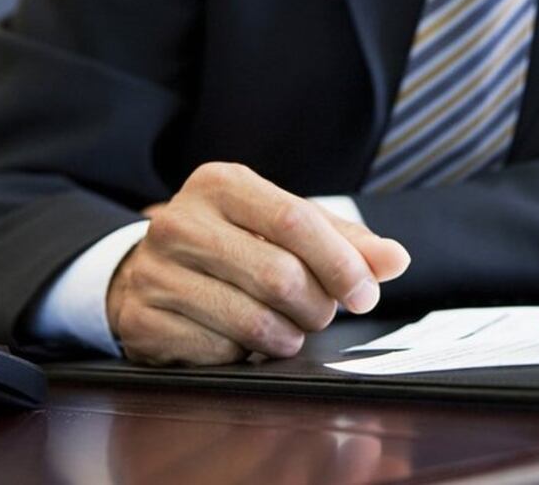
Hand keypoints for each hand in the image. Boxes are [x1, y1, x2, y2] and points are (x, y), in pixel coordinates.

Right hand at [106, 162, 409, 364]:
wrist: (145, 271)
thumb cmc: (234, 244)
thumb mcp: (286, 228)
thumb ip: (345, 242)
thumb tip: (396, 260)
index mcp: (222, 184)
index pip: (296, 221)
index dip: (341, 263)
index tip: (365, 293)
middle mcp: (180, 221)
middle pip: (279, 275)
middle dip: (317, 306)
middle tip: (321, 313)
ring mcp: (155, 271)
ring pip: (253, 320)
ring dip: (288, 336)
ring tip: (288, 328)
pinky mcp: (142, 319)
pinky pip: (219, 351)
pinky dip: (245, 354)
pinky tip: (242, 338)